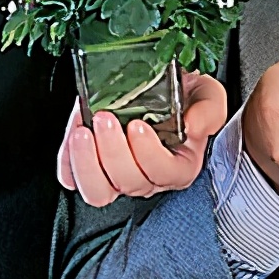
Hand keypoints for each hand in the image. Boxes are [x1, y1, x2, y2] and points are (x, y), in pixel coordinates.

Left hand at [58, 70, 227, 206]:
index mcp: (179, 166)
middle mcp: (148, 177)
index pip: (163, 174)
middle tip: (106, 118)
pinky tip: (74, 136)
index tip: (138, 125)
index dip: (148, 154)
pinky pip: (73, 178)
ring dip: (87, 162)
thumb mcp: (208, 96)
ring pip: (98, 191)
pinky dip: (69, 161)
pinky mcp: (91, 168)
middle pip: (128, 182)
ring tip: (83, 131)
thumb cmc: (185, 95)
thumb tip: (192, 126)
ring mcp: (117, 177)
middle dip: (113, 150)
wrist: (161, 86)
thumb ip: (208, 111)